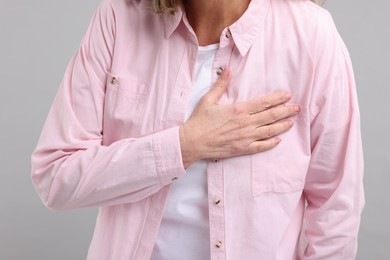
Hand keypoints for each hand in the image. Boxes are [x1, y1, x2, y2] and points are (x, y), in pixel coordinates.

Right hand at [179, 69, 299, 167]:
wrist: (192, 142)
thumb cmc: (199, 121)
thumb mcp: (208, 99)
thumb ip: (221, 84)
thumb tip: (228, 69)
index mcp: (239, 110)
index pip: (263, 102)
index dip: (277, 98)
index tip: (288, 95)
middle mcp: (245, 123)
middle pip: (271, 116)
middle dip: (286, 111)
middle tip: (297, 108)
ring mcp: (245, 137)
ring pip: (269, 131)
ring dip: (282, 126)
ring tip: (292, 122)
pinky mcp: (242, 149)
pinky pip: (260, 147)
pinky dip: (271, 143)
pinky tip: (278, 140)